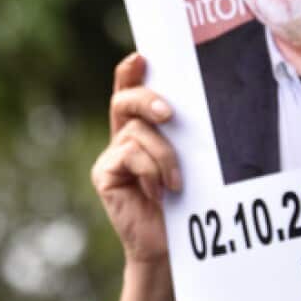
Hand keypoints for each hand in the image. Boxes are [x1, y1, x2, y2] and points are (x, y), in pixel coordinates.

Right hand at [90, 53, 180, 263]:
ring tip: (177, 183)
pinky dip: (150, 171)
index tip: (141, 56)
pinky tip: (158, 192)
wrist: (172, 244)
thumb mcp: (191, 160)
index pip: (132, 90)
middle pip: (125, 101)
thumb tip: (195, 106)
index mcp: (143, 128)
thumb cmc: (188, 200)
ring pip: (137, 133)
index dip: (130, 72)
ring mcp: (111, 155)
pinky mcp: (104, 174)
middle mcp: (123, 136)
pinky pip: (129, 155)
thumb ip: (183, 134)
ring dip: (163, 156)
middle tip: (169, 113)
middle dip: (147, 99)